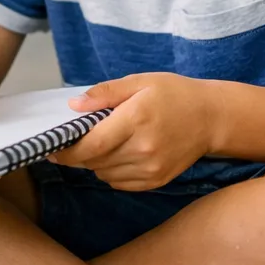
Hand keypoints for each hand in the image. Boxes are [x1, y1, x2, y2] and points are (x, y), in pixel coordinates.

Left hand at [49, 73, 213, 191]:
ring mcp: (151, 168)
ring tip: (103, 143)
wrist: (212, 118)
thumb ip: (105, 93)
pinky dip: (111, 171)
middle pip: (94, 161)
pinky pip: (119, 183)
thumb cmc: (174, 95)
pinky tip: (119, 154)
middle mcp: (143, 148)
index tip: (52, 148)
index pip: (91, 145)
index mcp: (136, 119)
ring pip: (104, 174)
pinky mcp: (157, 181)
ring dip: (94, 162)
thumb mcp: (140, 82)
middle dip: (78, 153)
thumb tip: (74, 106)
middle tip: (73, 141)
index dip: (66, 151)